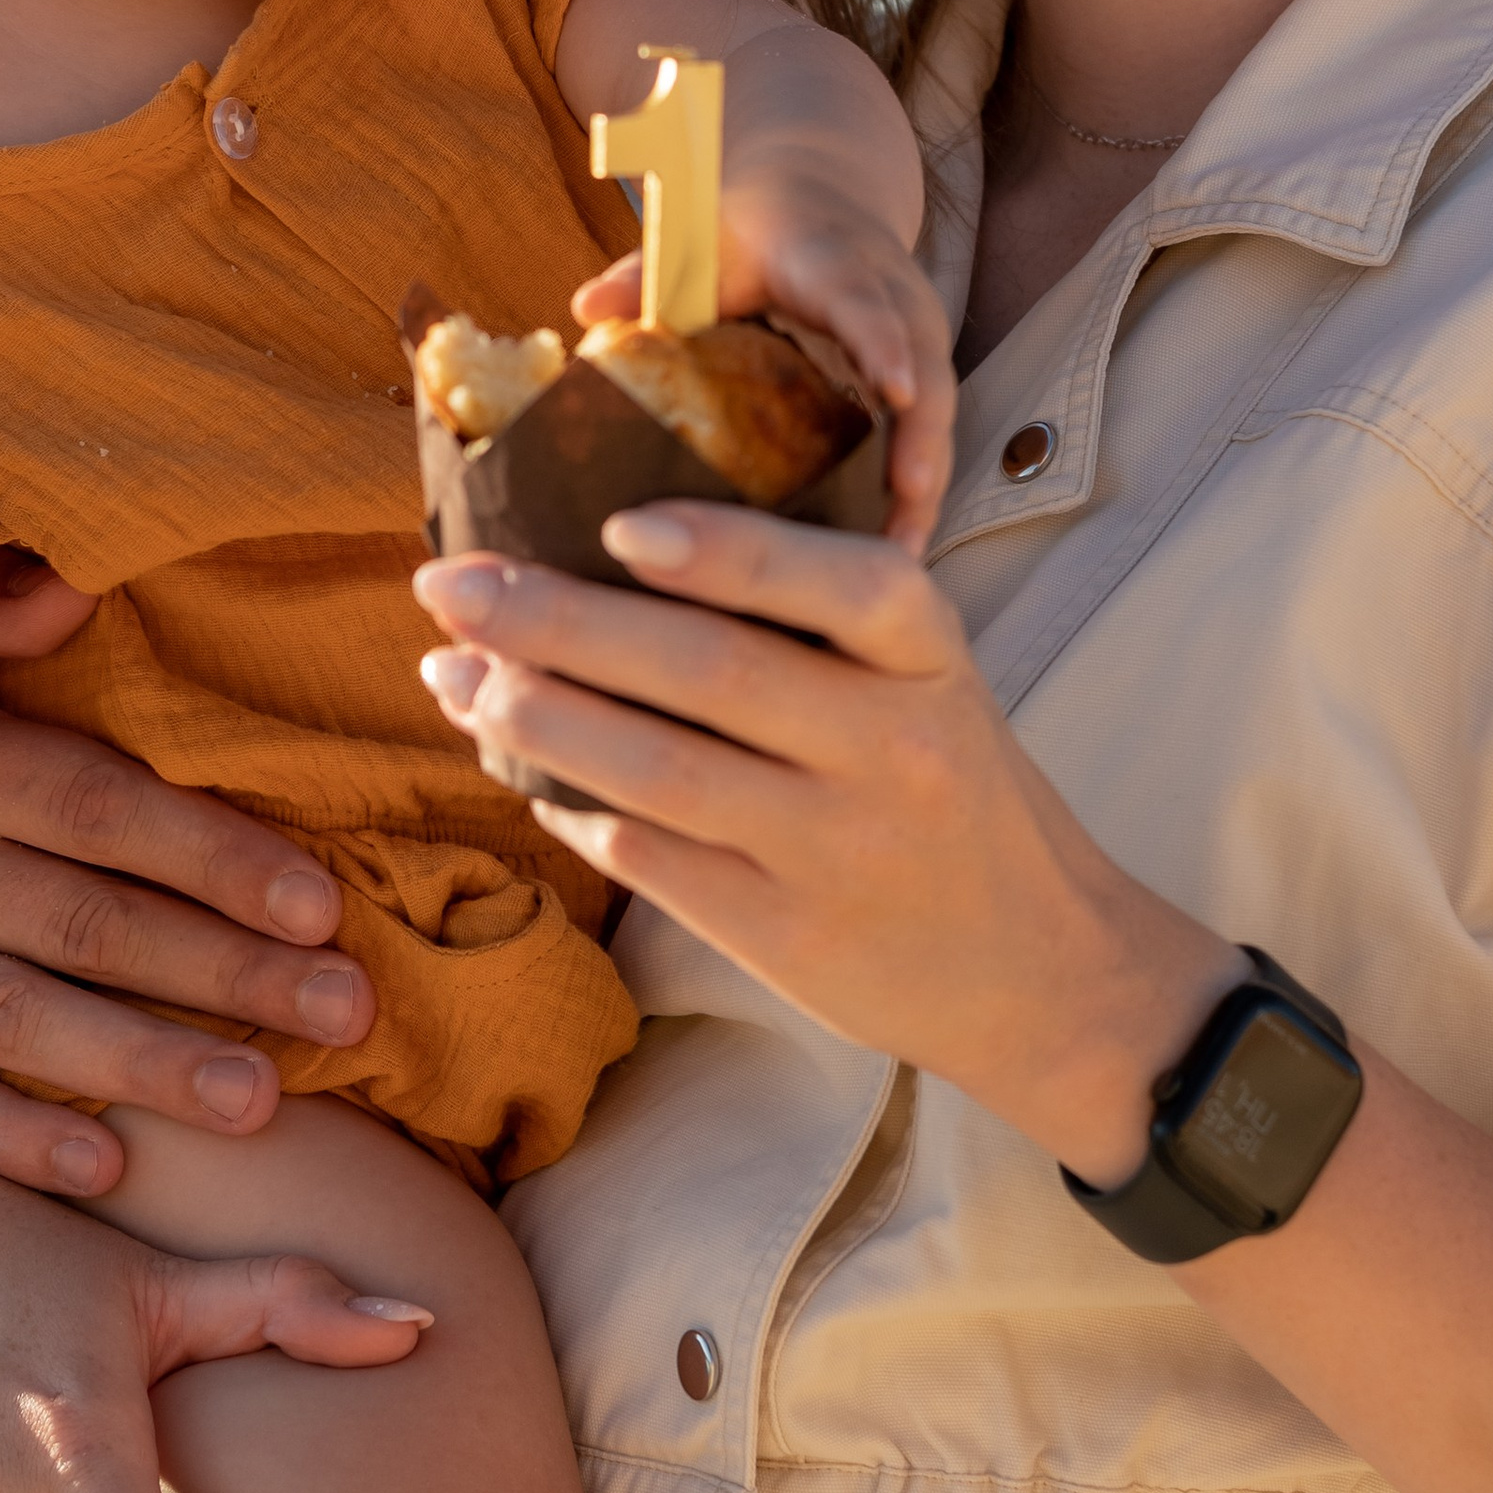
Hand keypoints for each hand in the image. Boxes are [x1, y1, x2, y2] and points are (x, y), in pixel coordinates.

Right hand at [0, 662, 374, 1198]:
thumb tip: (90, 582)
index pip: (108, 810)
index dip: (220, 857)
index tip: (324, 905)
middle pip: (92, 921)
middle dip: (230, 972)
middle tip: (348, 1014)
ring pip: (21, 1017)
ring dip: (144, 1062)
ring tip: (259, 1100)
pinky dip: (7, 1134)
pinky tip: (103, 1165)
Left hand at [414, 508, 1237, 1184]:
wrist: (1041, 969)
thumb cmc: (955, 793)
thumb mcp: (928, 686)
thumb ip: (821, 621)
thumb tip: (620, 540)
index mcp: (932, 664)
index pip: (844, 585)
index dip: (729, 552)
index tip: (616, 523)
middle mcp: (894, 751)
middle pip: (710, 673)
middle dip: (559, 621)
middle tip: (450, 582)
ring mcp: (838, 852)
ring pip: (660, 773)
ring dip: (536, 717)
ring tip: (450, 674)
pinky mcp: (788, 937)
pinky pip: (653, 861)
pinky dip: (571, 807)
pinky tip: (516, 768)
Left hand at [573, 145, 956, 553]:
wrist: (821, 200)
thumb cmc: (751, 231)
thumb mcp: (703, 237)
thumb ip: (649, 274)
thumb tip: (589, 312)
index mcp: (836, 261)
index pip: (863, 301)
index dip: (883, 344)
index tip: (897, 390)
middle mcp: (892, 300)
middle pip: (923, 369)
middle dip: (923, 436)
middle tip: (912, 498)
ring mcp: (916, 340)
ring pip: (934, 414)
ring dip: (924, 482)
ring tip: (902, 554)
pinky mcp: (920, 375)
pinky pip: (925, 436)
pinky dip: (914, 491)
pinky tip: (893, 554)